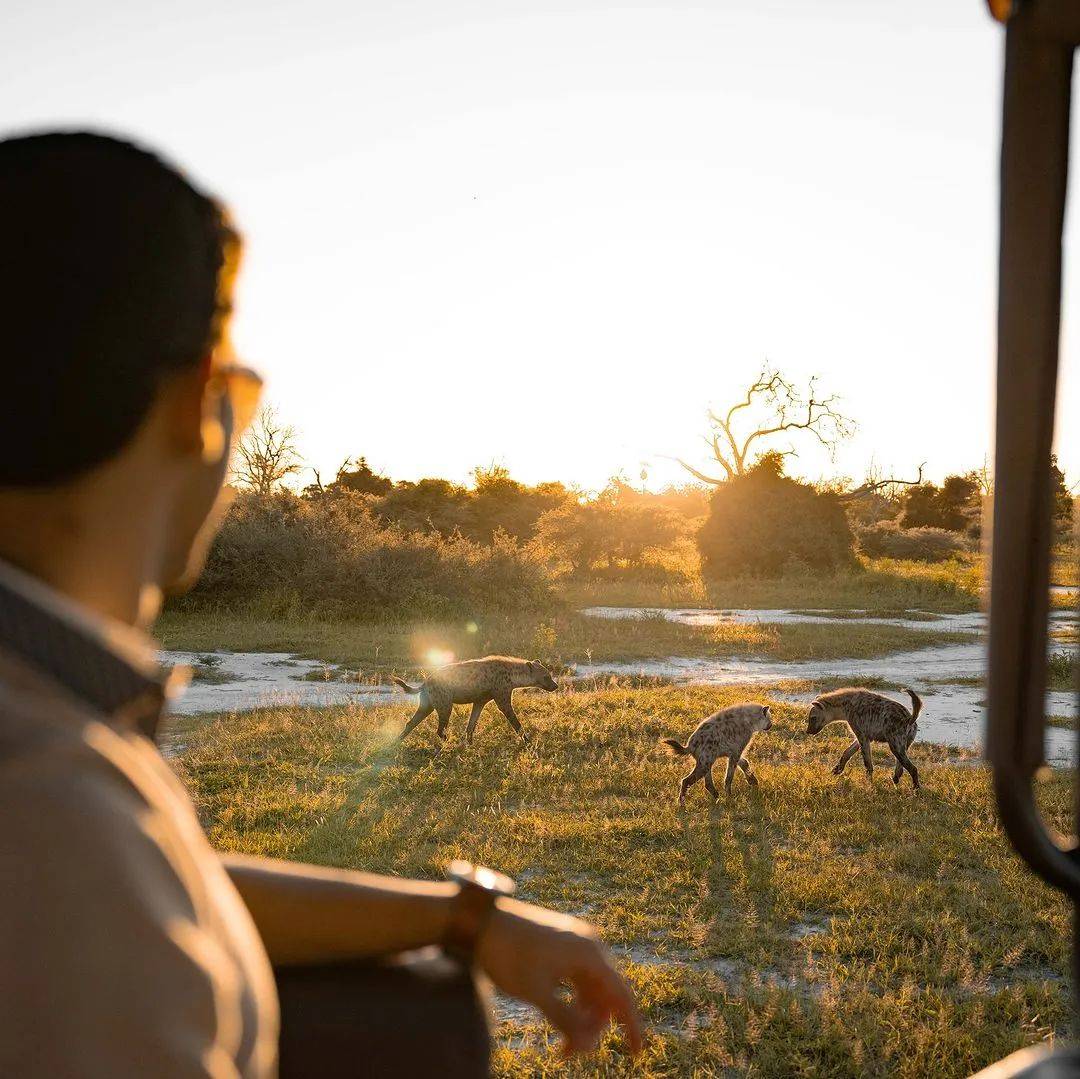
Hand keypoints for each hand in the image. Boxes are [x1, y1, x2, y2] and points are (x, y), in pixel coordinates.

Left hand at [476, 897, 643, 1055]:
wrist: (479, 919)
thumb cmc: (508, 954)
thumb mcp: (537, 993)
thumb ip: (566, 1019)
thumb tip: (590, 1044)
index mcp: (589, 953)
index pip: (621, 995)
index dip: (631, 1026)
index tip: (636, 1054)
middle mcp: (588, 944)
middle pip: (605, 994)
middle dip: (594, 1028)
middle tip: (568, 1054)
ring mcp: (573, 942)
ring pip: (589, 989)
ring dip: (581, 1017)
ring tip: (560, 1047)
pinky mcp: (559, 944)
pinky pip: (576, 978)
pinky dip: (571, 1002)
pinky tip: (557, 1020)